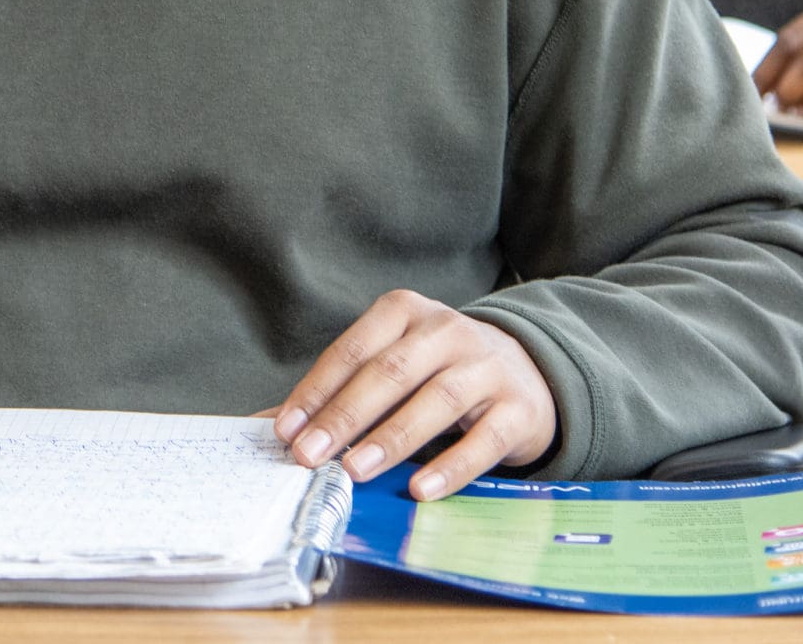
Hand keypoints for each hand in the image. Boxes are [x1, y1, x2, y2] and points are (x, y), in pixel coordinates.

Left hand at [275, 290, 557, 500]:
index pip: (353, 349)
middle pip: (390, 372)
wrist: (529, 372)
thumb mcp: (394, 364)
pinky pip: (484, 439)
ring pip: (436, 401)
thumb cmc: (440, 371)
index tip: (285, 429)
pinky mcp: (518, 408)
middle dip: (345, 415)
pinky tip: (420, 489)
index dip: (317, 390)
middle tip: (309, 454)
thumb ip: (342, 391)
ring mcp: (487, 367)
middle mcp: (448, 331)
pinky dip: (451, 467)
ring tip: (355, 471)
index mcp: (406, 312)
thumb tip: (272, 426)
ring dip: (391, 438)